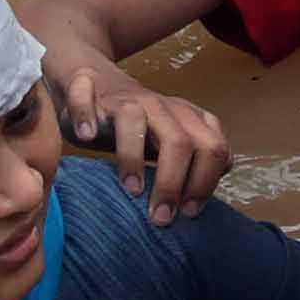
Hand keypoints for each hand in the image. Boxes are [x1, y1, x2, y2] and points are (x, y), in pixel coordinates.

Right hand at [56, 54, 234, 219]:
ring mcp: (126, 98)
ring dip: (134, 159)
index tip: (189, 213)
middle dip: (173, 183)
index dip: (205, 183)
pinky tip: (86, 137)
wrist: (97, 81)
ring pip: (136, 120)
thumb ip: (195, 164)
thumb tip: (202, 201)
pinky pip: (85, 98)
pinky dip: (85, 116)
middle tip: (161, 217)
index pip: (214, 148)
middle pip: (180, 141)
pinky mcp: (90, 90)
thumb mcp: (173, 143)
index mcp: (189, 118)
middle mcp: (162, 106)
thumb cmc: (139, 127)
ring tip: (132, 192)